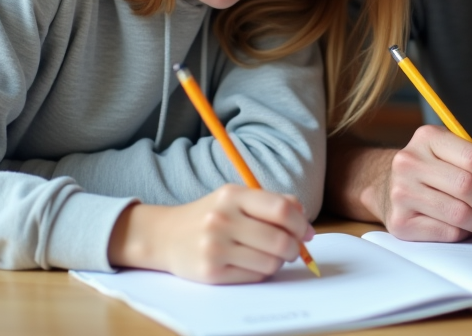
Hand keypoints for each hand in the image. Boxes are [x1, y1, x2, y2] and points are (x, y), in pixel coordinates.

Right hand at [108, 185, 313, 283]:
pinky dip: (261, 272)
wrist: (165, 236)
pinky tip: (253, 263)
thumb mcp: (236, 198)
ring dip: (279, 261)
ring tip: (270, 255)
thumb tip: (305, 220)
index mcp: (233, 195)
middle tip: (294, 248)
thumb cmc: (210, 215)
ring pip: (270, 262)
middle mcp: (222, 219)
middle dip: (294, 247)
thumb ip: (271, 203)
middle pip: (279, 239)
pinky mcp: (211, 272)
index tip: (306, 232)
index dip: (301, 223)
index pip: (281, 210)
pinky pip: (254, 276)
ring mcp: (215, 247)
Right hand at [378, 124, 471, 242]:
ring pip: (457, 213)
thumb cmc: (445, 170)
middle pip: (465, 186)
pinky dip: (464, 234)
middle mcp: (410, 161)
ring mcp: (401, 191)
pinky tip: (467, 229)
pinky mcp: (400, 221)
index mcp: (430, 137)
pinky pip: (445, 233)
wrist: (399, 186)